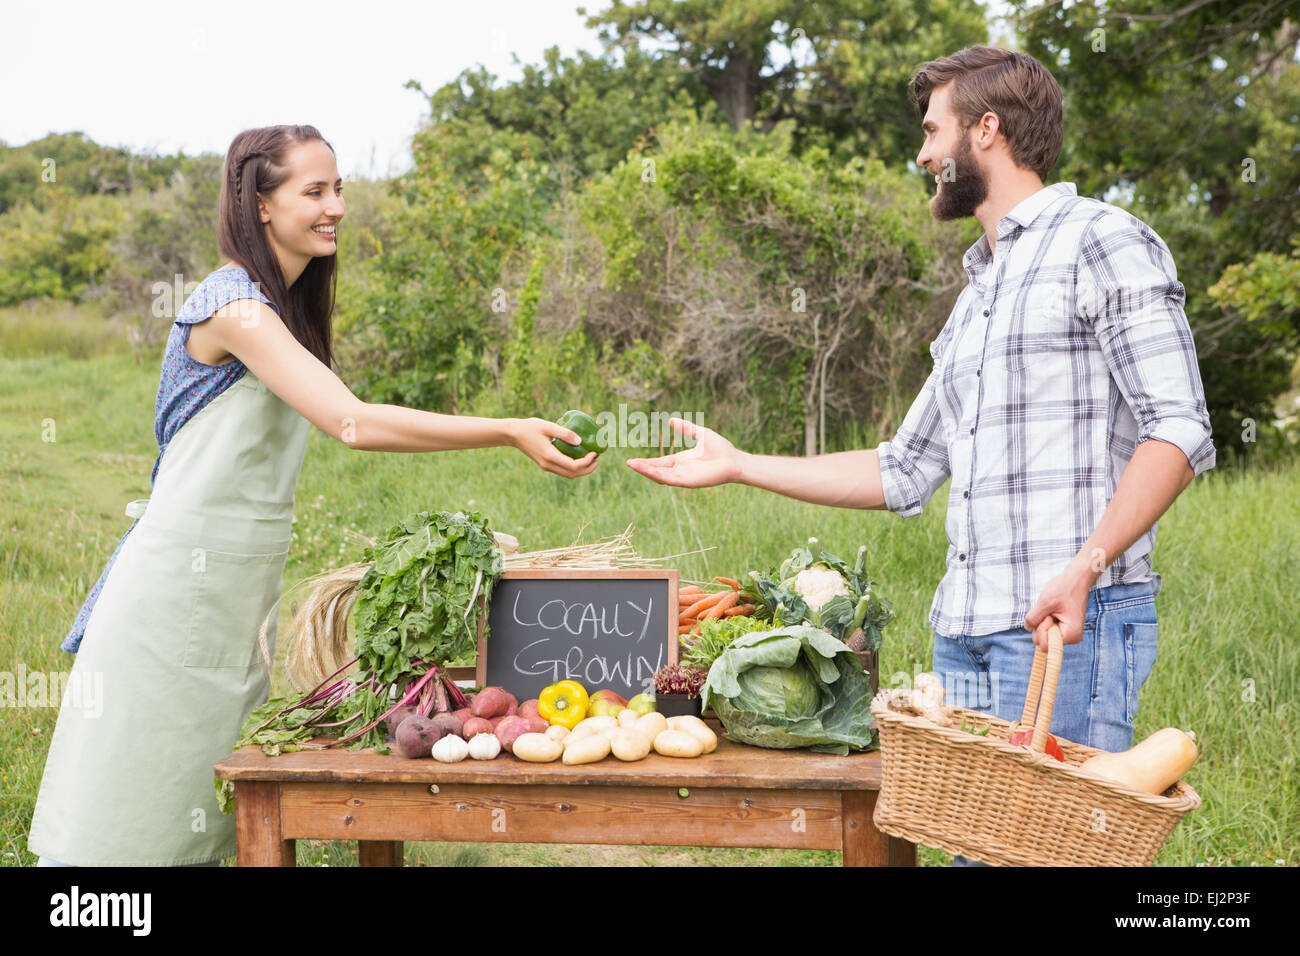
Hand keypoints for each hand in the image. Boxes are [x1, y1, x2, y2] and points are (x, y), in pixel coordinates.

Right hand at [509, 418, 598, 477]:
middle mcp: (548, 465)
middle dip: (587, 469)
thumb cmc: (530, 427)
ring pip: (568, 475)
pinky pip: (562, 471)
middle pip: (573, 474)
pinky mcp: (545, 464)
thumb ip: (564, 433)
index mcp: (550, 456)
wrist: (513, 434)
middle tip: (598, 460)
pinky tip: (579, 459)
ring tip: (592, 461)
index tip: (595, 453)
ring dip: (581, 471)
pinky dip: (573, 468)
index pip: (573, 466)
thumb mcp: (548, 426)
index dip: (587, 462)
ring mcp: (546, 466)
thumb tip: (580, 440)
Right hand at [624, 418, 740, 487]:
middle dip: (642, 467)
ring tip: (632, 465)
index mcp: (682, 461)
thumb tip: (670, 420)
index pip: (660, 462)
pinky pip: (667, 479)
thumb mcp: (699, 433)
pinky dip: (655, 474)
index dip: (647, 462)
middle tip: (628, 463)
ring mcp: (683, 477)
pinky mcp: (687, 481)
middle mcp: (680, 470)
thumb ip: (685, 428)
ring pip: (659, 476)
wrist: (734, 460)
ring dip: (645, 471)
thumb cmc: (721, 448)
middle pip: (657, 470)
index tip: (633, 460)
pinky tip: (646, 469)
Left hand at [1024, 555, 1096, 649]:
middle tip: (1050, 610)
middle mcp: (1072, 638)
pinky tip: (1053, 610)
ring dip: (1043, 621)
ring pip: (1044, 634)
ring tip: (1053, 608)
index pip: (1045, 645)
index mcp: (1071, 635)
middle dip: (1041, 625)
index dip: (1041, 629)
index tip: (1048, 615)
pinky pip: (1047, 628)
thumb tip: (1027, 628)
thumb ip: (1034, 618)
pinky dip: (1046, 619)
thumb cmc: (1064, 588)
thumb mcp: (1045, 603)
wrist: (1077, 579)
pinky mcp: (1064, 628)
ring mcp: (1068, 633)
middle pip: (1043, 641)